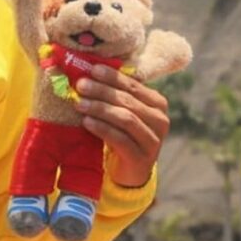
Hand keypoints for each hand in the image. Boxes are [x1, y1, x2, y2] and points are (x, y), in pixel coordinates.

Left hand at [74, 64, 169, 187]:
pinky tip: (86, 122)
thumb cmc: (122, 133)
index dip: (113, 77)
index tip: (92, 69)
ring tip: (79, 103)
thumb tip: (89, 71)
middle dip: (102, 91)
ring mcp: (153, 141)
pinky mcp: (141, 158)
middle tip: (81, 85)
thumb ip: (114, 93)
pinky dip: (101, 128)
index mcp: (158, 104)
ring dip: (100, 109)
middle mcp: (160, 121)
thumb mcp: (122, 111)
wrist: (129, 170)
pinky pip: (120, 139)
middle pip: (128, 101)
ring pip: (125, 118)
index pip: (133, 85)